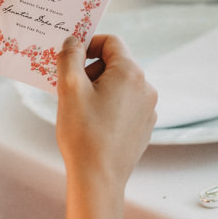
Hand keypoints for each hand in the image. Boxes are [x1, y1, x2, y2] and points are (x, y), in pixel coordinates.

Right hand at [54, 35, 156, 190]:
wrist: (99, 177)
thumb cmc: (83, 132)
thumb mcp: (69, 88)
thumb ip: (69, 56)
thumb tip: (73, 41)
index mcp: (130, 73)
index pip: (111, 42)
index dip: (88, 45)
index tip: (71, 60)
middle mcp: (146, 87)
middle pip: (115, 63)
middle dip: (91, 71)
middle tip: (71, 90)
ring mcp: (148, 109)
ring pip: (120, 85)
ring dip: (99, 89)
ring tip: (81, 110)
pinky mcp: (145, 126)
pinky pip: (126, 105)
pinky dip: (109, 106)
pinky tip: (94, 125)